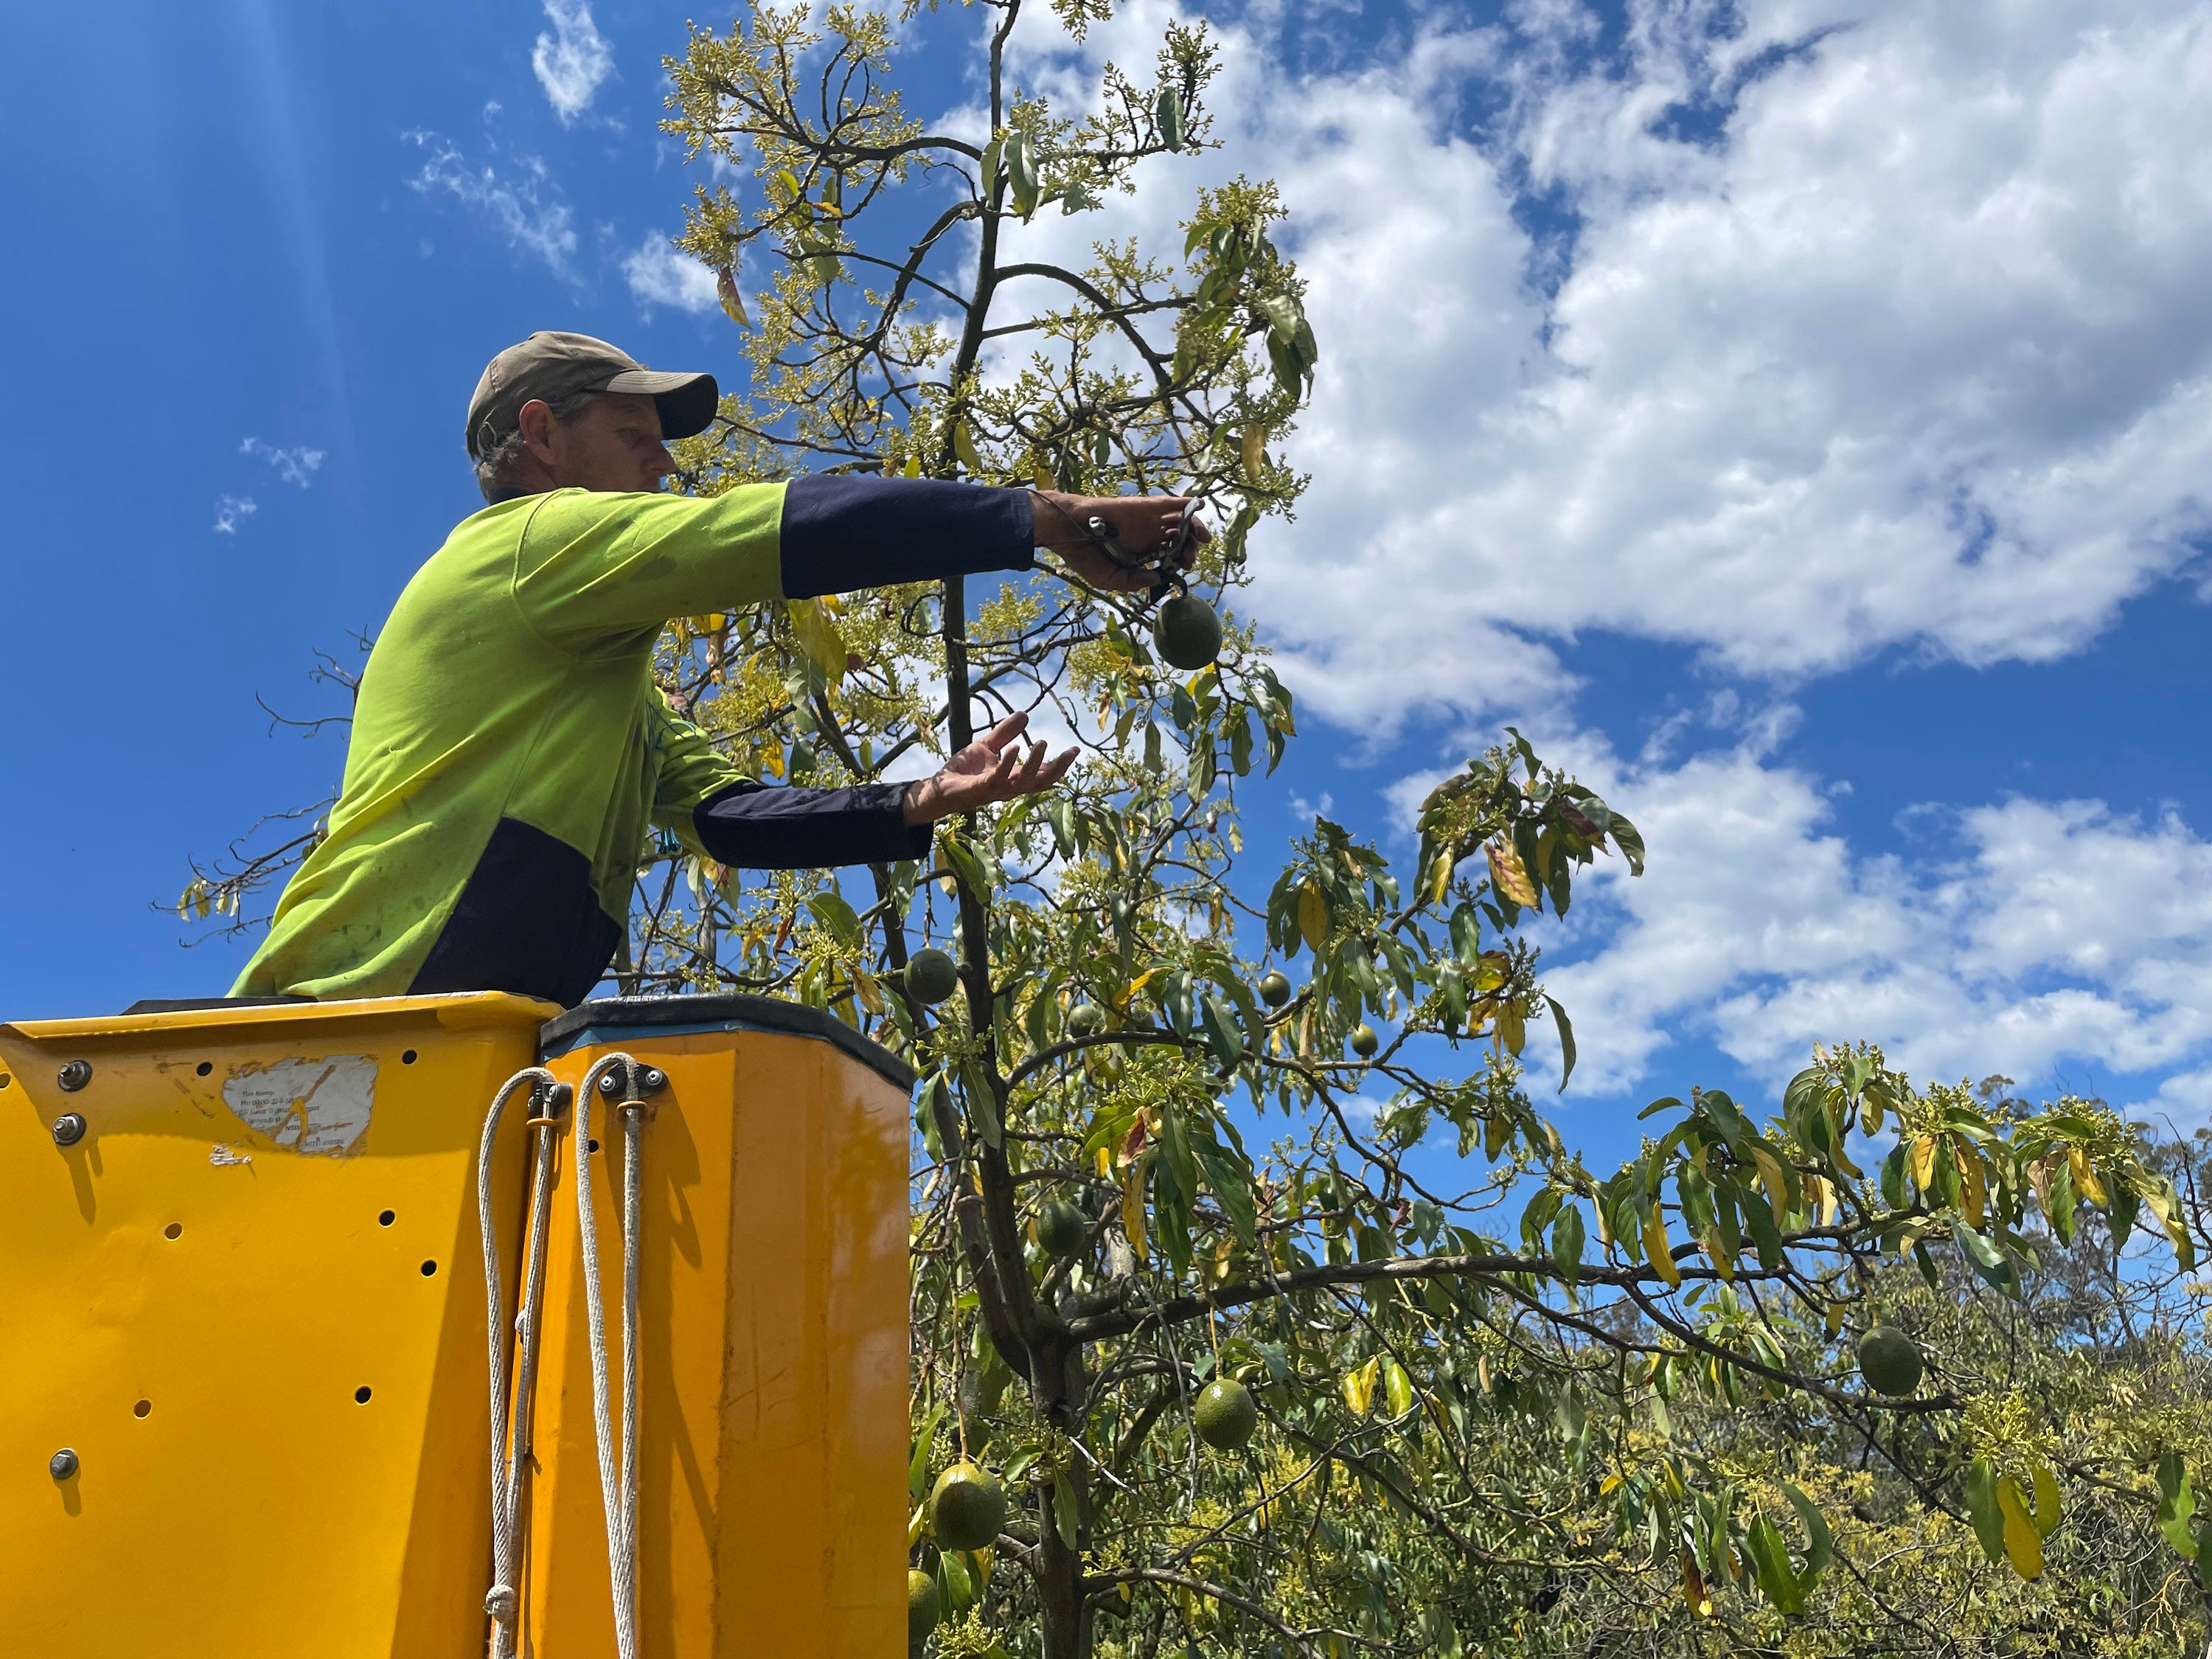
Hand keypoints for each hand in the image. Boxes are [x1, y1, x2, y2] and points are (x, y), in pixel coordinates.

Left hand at [901, 711, 1076, 824]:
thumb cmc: (964, 772)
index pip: (1042, 775)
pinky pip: (998, 778)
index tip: (1075, 750)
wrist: (937, 788)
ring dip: (1035, 763)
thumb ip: (1005, 732)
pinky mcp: (980, 789)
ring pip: (1023, 782)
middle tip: (1071, 752)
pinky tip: (1015, 747)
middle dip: (1057, 768)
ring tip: (1042, 742)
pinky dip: (1008, 763)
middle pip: (1040, 783)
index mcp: (1013, 778)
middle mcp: (1009, 787)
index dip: (1060, 764)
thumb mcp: (986, 746)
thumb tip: (1025, 714)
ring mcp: (996, 790)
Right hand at [1029, 489, 1209, 593]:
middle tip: (1192, 558)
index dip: (1180, 562)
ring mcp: (1147, 521)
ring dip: (1194, 529)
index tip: (1184, 569)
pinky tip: (1199, 505)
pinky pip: (1169, 504)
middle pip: (1178, 541)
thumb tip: (1158, 577)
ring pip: (1178, 523)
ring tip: (1204, 538)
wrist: (1068, 532)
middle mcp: (1147, 537)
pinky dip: (1185, 504)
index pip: (1169, 558)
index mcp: (1141, 555)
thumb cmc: (1084, 557)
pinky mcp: (1143, 507)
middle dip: (1190, 549)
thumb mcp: (1110, 579)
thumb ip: (1134, 582)